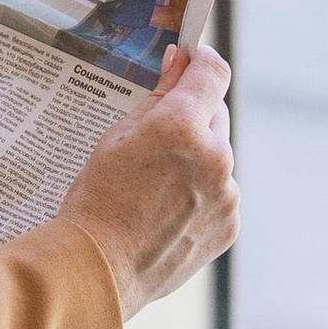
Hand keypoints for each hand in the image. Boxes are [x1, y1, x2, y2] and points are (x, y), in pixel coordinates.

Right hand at [60, 44, 239, 317]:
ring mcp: (226, 193)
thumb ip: (158, 96)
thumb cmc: (98, 198)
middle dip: (194, 116)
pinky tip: (167, 210)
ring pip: (218, 157)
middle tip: (158, 136)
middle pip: (216, 114)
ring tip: (156, 186)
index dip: (203, 61)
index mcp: (181, 125)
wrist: (99, 268)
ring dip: (198, 159)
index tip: (192, 60)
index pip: (213, 72)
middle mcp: (214, 156)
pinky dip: (202, 194)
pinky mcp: (230, 223)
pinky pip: (221, 193)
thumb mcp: (118, 136)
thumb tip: (180, 60)